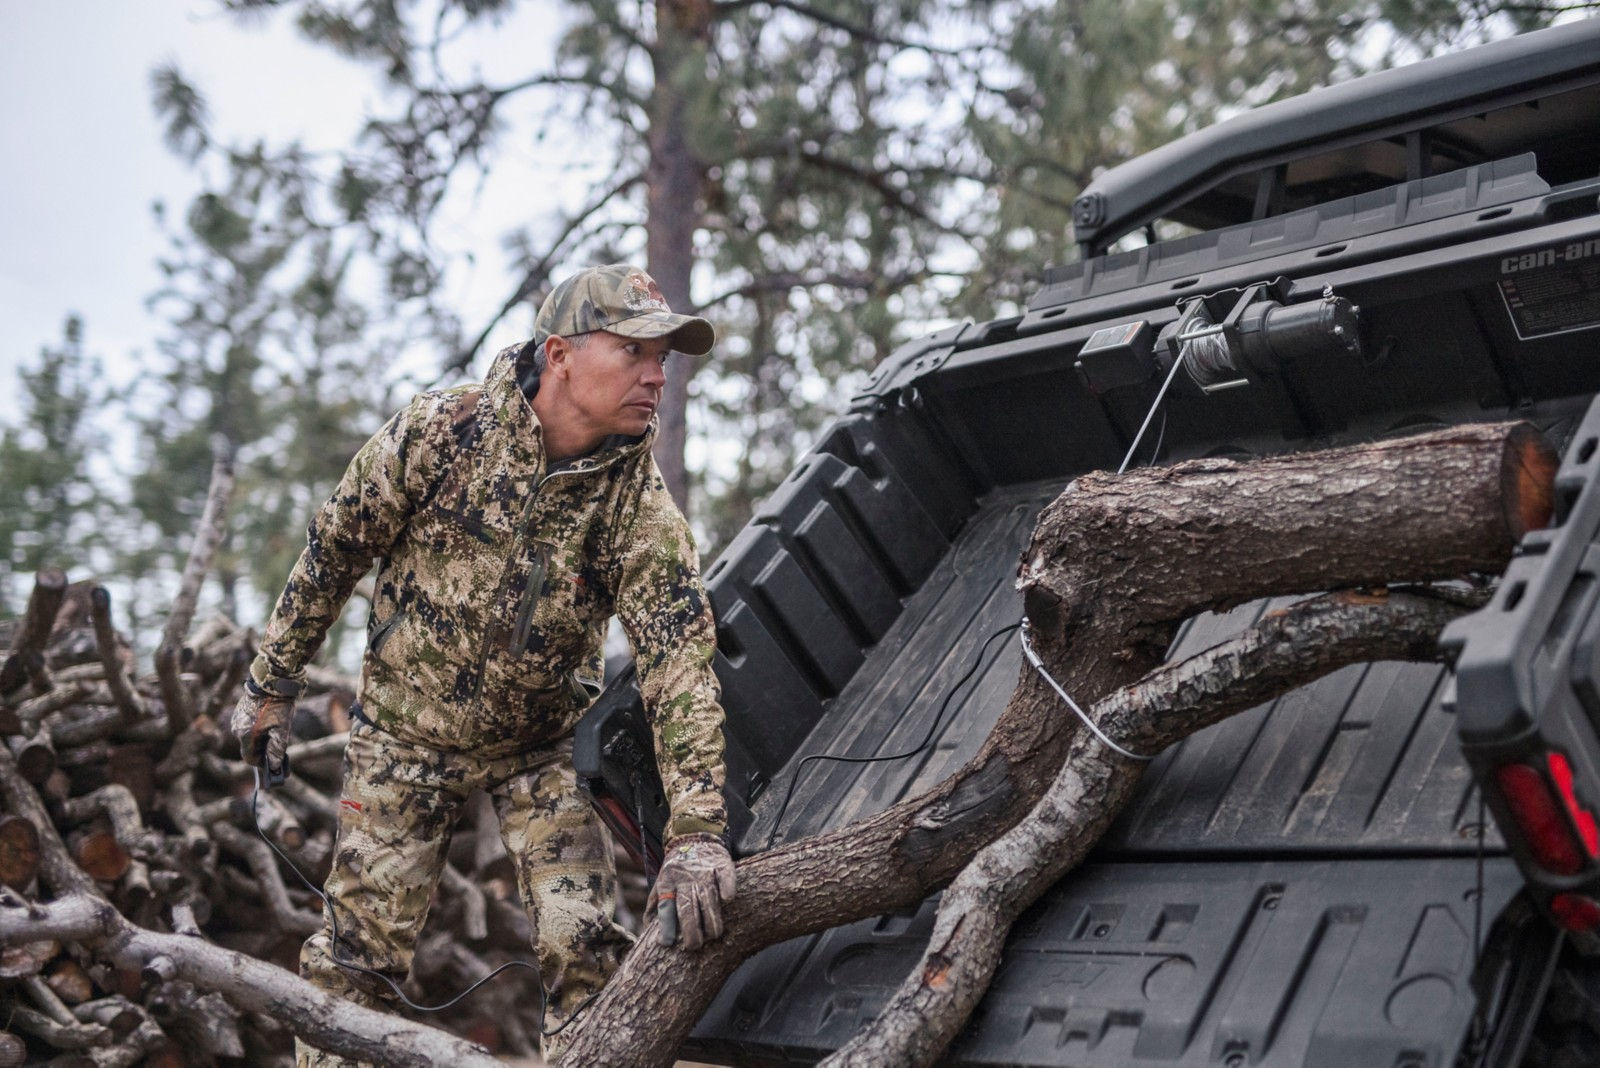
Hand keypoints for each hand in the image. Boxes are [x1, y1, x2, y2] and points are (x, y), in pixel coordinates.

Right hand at [230, 687, 293, 779]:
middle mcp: (237, 728)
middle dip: (262, 749)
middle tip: (276, 746)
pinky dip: (256, 728)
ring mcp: (236, 719)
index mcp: (246, 735)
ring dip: (259, 738)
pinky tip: (268, 722)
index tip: (272, 763)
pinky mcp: (238, 712)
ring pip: (248, 736)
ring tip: (274, 731)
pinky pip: (246, 726)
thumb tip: (273, 766)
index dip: (261, 763)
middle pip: (249, 747)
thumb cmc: (277, 706)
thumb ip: (276, 750)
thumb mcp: (281, 730)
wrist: (271, 682)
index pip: (249, 758)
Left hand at [648, 833, 734, 949]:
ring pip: (708, 896)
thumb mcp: (661, 881)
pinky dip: (726, 887)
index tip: (667, 943)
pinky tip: (728, 900)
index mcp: (667, 882)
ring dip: (711, 917)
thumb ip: (655, 903)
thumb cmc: (677, 868)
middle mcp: (684, 878)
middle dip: (691, 928)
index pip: (666, 906)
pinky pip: (725, 877)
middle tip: (694, 946)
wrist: (694, 836)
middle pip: (687, 905)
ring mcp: (704, 871)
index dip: (666, 925)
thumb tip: (647, 927)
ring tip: (714, 935)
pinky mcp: (721, 864)